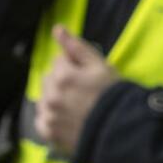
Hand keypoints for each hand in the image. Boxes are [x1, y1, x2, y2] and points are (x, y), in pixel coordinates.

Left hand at [37, 27, 120, 157]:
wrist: (121, 130)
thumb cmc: (113, 94)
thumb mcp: (100, 65)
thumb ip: (76, 47)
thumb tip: (57, 28)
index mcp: (62, 76)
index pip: (59, 60)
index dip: (75, 65)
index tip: (88, 75)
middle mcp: (51, 96)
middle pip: (48, 78)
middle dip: (61, 79)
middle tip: (83, 89)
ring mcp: (48, 116)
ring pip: (43, 98)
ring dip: (54, 97)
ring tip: (75, 105)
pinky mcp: (48, 133)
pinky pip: (41, 119)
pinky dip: (51, 117)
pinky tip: (67, 118)